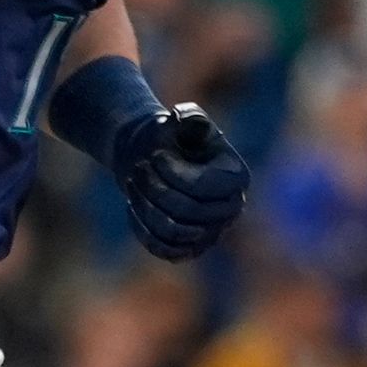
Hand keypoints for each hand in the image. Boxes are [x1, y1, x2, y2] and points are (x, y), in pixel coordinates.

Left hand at [116, 103, 249, 261]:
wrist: (154, 159)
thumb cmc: (171, 138)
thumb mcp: (180, 121)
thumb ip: (188, 117)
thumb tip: (184, 118)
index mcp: (236, 178)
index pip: (202, 187)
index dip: (172, 172)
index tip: (155, 155)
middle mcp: (231, 209)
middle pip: (187, 211)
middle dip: (154, 188)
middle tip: (137, 168)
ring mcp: (211, 232)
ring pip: (173, 231)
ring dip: (144, 206)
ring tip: (131, 182)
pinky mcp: (190, 248)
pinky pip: (164, 248)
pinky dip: (143, 228)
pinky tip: (132, 205)